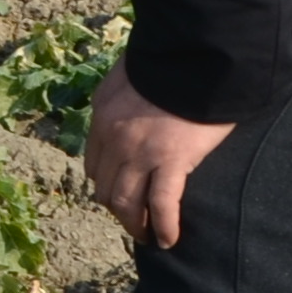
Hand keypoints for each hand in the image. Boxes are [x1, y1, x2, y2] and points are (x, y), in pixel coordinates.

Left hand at [81, 64, 237, 251]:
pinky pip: (161, 205)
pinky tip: (169, 239)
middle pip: (105, 189)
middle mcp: (114, 138)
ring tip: (149, 237)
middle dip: (118, 210)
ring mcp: (140, 153)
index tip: (120, 194)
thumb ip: (125, 94)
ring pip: (127, 203)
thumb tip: (129, 104)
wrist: (195, 53)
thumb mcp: (131, 73)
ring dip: (135, 225)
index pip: (96, 164)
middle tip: (134, 221)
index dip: (107, 184)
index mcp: (103, 115)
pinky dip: (164, 227)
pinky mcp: (171, 161)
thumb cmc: (172, 59)